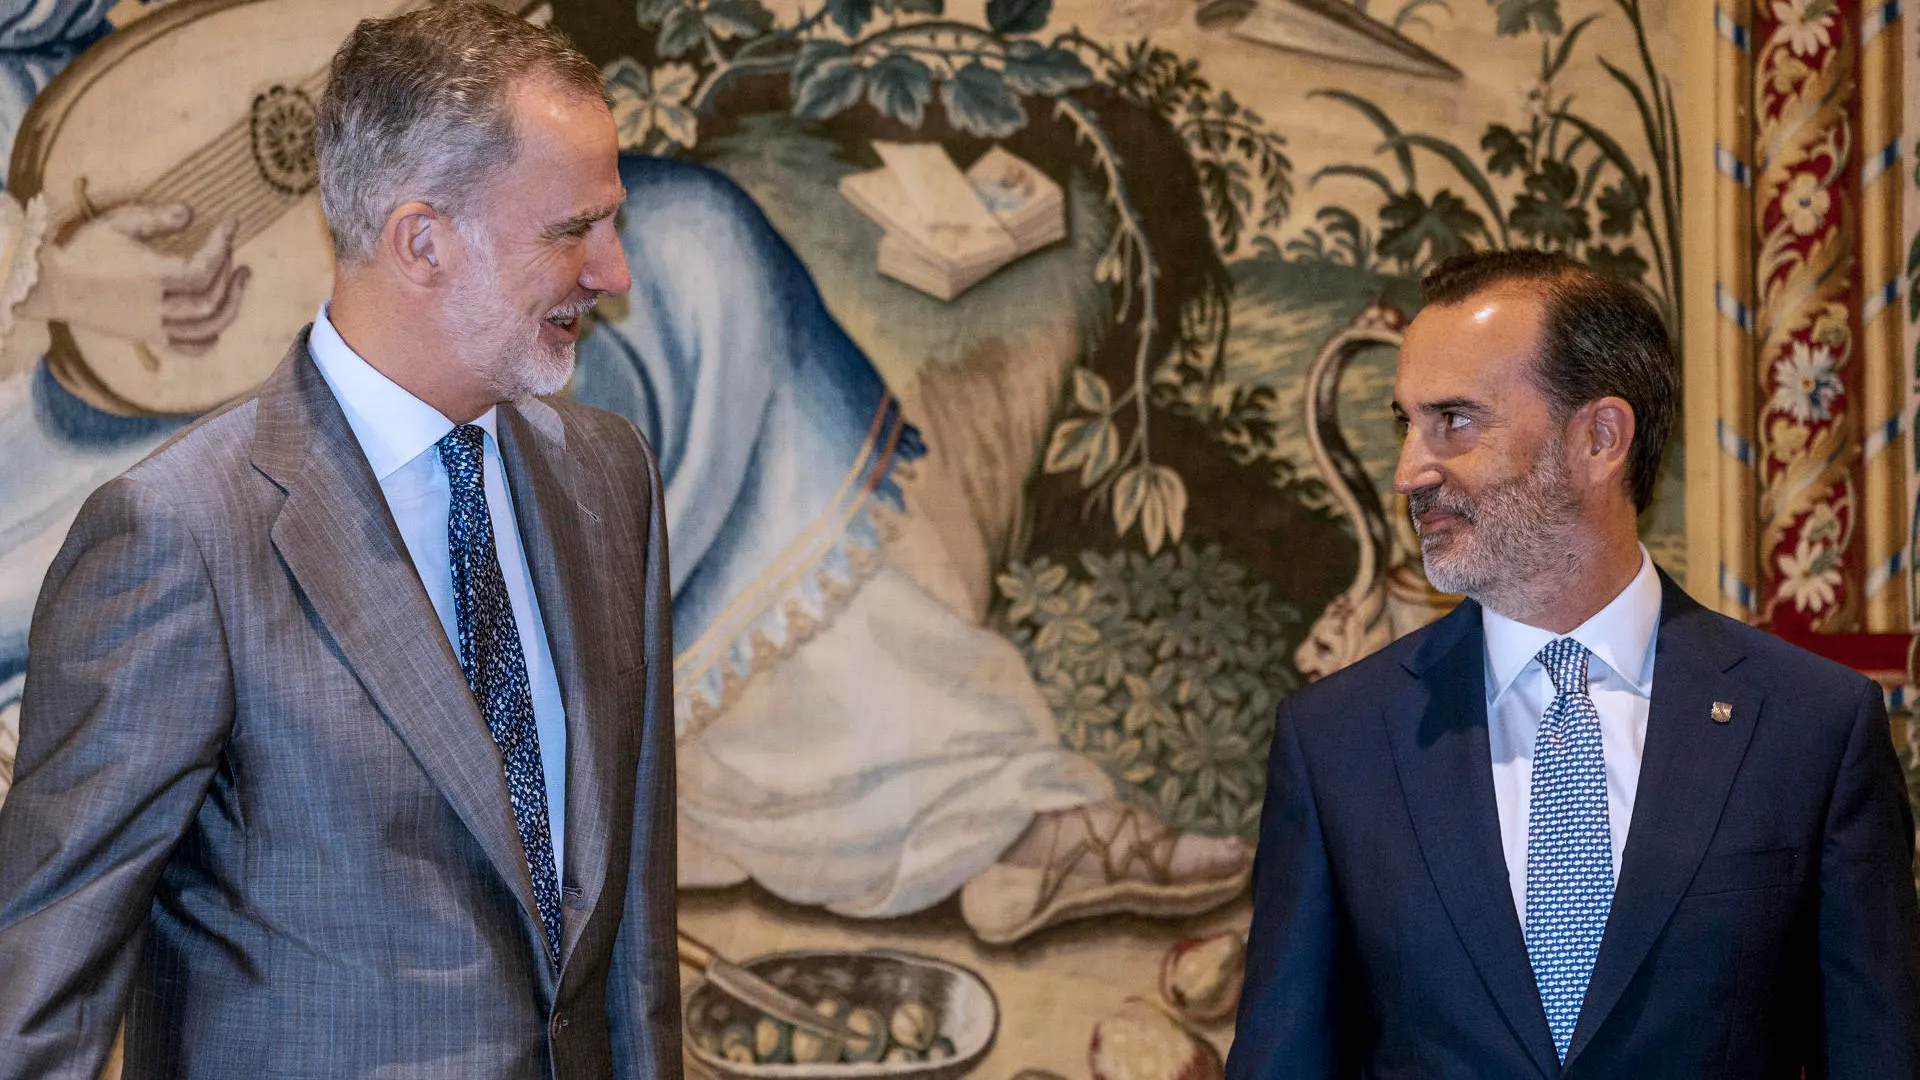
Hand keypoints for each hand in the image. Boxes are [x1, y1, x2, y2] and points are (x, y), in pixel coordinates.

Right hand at [21, 202, 249, 352]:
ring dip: (231, 304)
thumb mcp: (118, 224)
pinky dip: (210, 338)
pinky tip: (219, 321)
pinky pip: (189, 347)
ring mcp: (153, 326)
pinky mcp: (148, 336)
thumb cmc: (84, 250)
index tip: (232, 223)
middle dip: (229, 274)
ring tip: (241, 279)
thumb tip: (191, 212)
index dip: (223, 245)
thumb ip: (156, 218)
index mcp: (151, 277)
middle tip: (232, 250)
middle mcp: (156, 307)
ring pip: (206, 327)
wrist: (52, 285)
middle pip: (210, 300)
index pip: (202, 269)